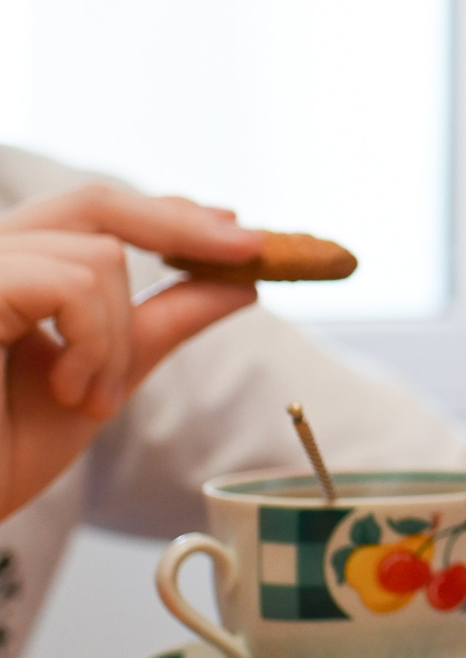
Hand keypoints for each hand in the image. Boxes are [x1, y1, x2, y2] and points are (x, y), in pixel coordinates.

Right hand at [0, 185, 263, 517]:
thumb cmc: (1, 455)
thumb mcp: (103, 378)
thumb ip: (161, 324)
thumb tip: (238, 284)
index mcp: (10, 270)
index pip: (92, 212)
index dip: (167, 215)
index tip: (240, 235)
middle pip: (94, 203)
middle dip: (182, 228)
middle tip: (249, 252)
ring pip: (98, 258)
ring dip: (120, 339)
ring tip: (94, 399)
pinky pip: (70, 284)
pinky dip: (94, 343)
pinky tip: (72, 393)